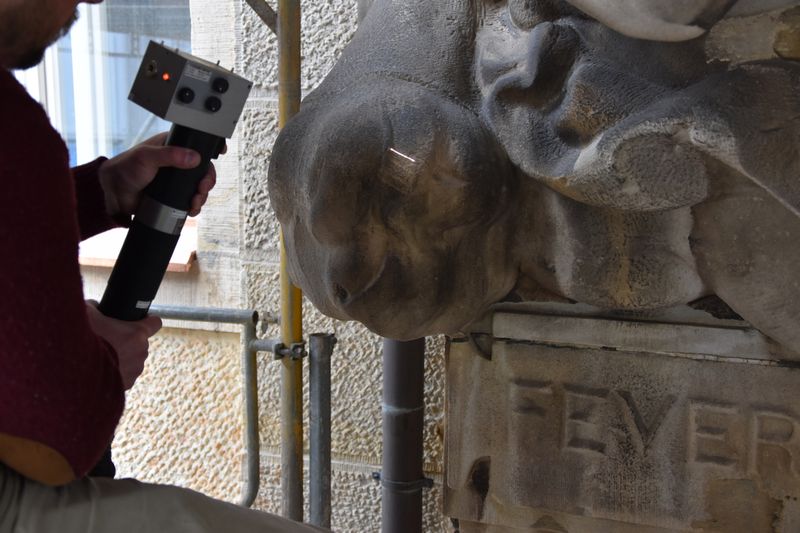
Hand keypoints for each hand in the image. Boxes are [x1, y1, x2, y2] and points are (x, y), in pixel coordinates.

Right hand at [85, 301, 162, 389]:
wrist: (71, 371)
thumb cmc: (81, 341)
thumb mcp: (87, 314)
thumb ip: (96, 308)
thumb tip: (95, 306)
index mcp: (136, 333)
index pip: (155, 323)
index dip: (147, 320)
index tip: (139, 320)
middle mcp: (140, 352)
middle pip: (140, 342)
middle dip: (128, 340)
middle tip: (109, 339)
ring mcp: (134, 370)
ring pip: (133, 359)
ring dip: (123, 357)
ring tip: (102, 355)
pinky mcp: (126, 384)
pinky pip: (125, 374)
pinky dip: (117, 371)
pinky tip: (101, 368)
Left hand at [98, 132, 218, 217]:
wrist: (113, 193)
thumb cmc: (126, 168)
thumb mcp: (147, 156)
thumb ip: (170, 155)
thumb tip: (194, 157)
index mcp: (173, 146)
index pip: (197, 144)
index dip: (210, 148)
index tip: (220, 153)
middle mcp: (178, 162)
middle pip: (204, 170)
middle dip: (207, 180)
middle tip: (202, 187)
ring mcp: (177, 180)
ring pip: (200, 187)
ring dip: (202, 195)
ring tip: (195, 201)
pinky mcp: (174, 196)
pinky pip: (191, 200)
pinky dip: (195, 206)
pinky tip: (192, 208)